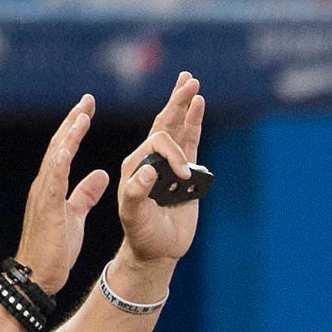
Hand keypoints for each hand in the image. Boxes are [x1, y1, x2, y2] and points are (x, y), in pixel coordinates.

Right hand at [17, 95, 107, 293]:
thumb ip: (85, 194)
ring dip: (68, 134)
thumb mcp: (76, 215)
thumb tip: (101, 175)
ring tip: (82, 114)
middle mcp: (45, 184)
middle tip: (87, 100)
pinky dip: (60, 160)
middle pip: (59, 145)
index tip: (87, 109)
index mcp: (53, 186)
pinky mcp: (46, 207)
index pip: (65, 150)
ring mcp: (43, 193)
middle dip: (73, 121)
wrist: (36, 275)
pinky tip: (67, 146)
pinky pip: (53, 179)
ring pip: (56, 156)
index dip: (76, 129)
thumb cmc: (54, 249)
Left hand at [114, 73, 207, 276]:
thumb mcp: (133, 216)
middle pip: (165, 123)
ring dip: (184, 105)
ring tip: (192, 83)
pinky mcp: (185, 173)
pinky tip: (198, 106)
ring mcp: (168, 164)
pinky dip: (194, 123)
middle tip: (188, 81)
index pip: (157, 143)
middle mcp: (151, 158)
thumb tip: (147, 171)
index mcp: (135, 164)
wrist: (157, 250)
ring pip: (177, 128)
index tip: (183, 175)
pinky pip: (190, 142)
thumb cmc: (142, 234)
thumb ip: (136, 194)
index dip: (173, 154)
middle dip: (176, 102)